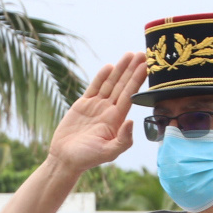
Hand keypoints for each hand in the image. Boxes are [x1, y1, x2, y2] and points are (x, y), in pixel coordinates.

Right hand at [46, 52, 145, 173]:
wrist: (65, 158)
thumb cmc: (87, 158)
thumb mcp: (108, 153)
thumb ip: (123, 140)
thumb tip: (132, 122)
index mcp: (116, 120)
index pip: (129, 95)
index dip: (137, 80)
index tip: (147, 66)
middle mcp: (108, 111)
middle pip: (122, 86)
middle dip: (132, 70)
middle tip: (143, 53)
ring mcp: (96, 107)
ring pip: (110, 84)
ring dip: (119, 69)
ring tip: (129, 55)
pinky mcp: (83, 105)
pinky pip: (94, 87)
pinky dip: (101, 77)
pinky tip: (109, 66)